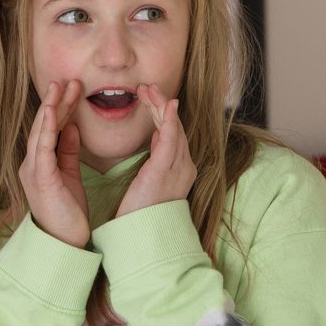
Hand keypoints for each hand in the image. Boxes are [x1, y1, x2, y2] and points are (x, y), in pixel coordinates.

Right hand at [18, 78, 89, 246]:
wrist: (63, 242)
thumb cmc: (67, 213)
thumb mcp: (70, 176)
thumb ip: (69, 151)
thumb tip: (73, 127)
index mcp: (40, 164)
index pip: (50, 130)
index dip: (60, 108)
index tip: (71, 89)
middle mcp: (31, 164)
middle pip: (43, 126)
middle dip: (55, 102)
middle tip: (67, 79)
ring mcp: (33, 170)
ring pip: (40, 132)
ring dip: (50, 108)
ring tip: (59, 86)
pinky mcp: (40, 178)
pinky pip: (43, 147)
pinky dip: (47, 127)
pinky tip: (52, 111)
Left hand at [115, 83, 195, 218]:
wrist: (143, 238)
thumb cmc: (141, 214)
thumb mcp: (149, 182)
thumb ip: (156, 159)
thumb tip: (156, 137)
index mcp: (180, 169)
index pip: (172, 134)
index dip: (162, 114)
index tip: (149, 98)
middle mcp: (184, 167)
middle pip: (175, 128)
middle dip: (161, 105)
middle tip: (147, 87)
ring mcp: (178, 169)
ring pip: (173, 129)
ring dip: (161, 107)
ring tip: (149, 89)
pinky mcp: (166, 172)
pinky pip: (171, 140)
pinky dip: (169, 121)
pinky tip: (166, 105)